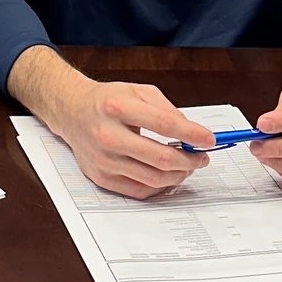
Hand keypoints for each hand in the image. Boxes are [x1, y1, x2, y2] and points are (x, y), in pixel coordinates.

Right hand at [41, 78, 214, 198]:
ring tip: (186, 166)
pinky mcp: (101, 177)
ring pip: (152, 178)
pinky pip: (138, 190)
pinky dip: (159, 185)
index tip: (209, 139)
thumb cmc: (108, 101)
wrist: (72, 112)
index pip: (164, 124)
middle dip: (189, 160)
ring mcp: (104, 159)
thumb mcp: (138, 91)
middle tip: (201, 157)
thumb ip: (166, 109)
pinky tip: (166, 175)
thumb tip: (191, 133)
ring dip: (177, 175)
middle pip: (160, 158)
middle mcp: (108, 135)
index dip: (192, 134)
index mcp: (117, 107)